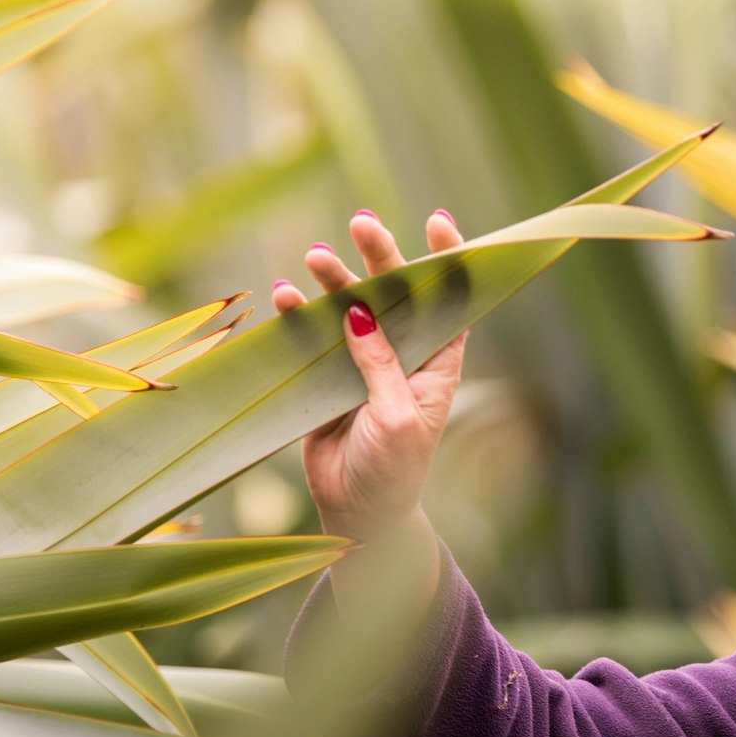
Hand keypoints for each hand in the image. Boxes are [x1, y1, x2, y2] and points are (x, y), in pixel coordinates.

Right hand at [272, 207, 466, 543]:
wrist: (357, 516)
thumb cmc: (393, 472)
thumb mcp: (396, 419)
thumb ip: (380, 366)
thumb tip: (359, 312)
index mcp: (437, 364)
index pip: (450, 301)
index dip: (448, 259)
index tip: (437, 221)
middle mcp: (402, 354)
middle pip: (395, 292)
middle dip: (381, 255)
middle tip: (361, 223)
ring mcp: (362, 362)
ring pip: (350, 306)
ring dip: (335, 279)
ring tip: (315, 255)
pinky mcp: (326, 376)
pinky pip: (312, 336)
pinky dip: (299, 315)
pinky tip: (285, 297)